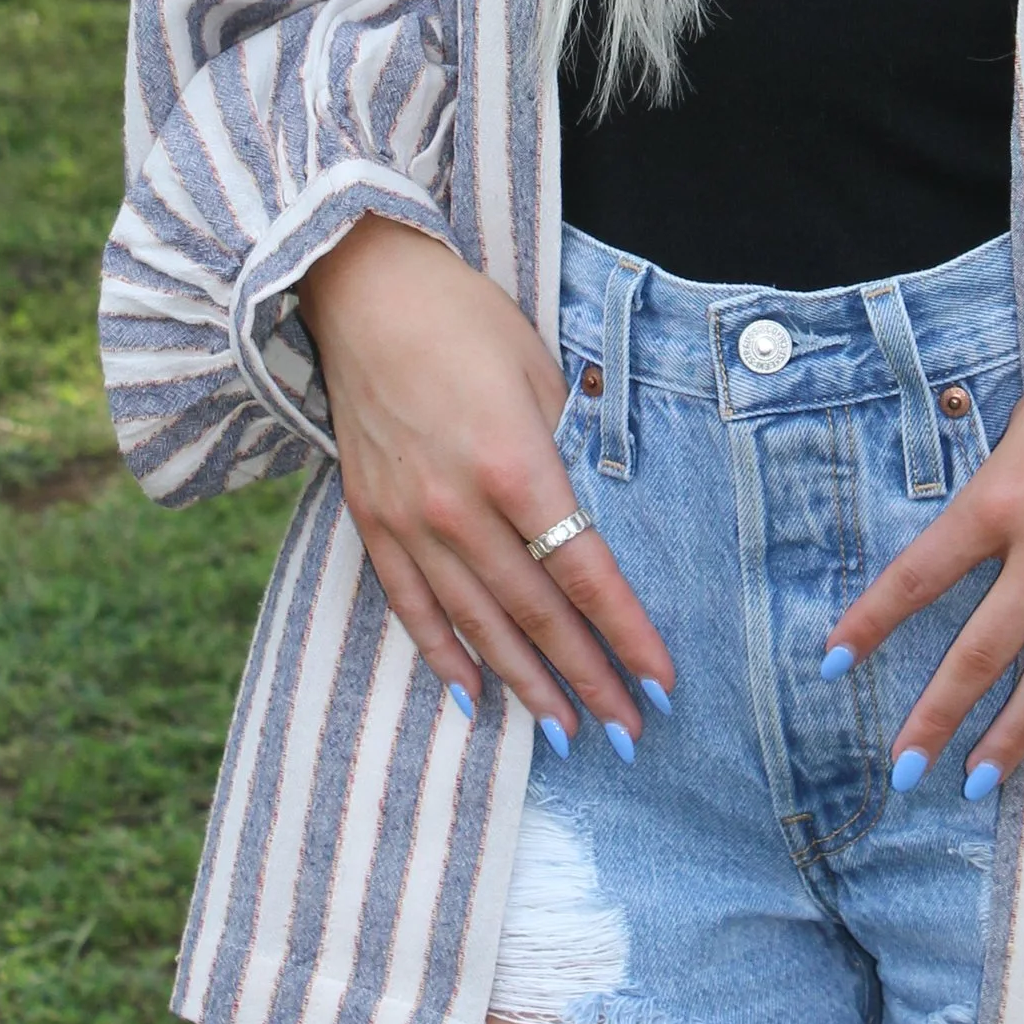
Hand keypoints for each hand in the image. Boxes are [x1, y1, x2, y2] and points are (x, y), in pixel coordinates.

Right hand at [297, 217, 674, 755]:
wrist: (361, 290)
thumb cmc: (465, 318)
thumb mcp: (541, 367)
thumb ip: (575, 440)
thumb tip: (607, 502)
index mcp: (515, 464)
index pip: (584, 571)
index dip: (626, 634)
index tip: (661, 681)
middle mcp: (459, 506)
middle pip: (535, 613)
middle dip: (586, 678)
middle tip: (627, 731)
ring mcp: (409, 519)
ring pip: (476, 624)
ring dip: (525, 684)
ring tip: (565, 734)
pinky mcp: (372, 520)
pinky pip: (411, 606)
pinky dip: (443, 656)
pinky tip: (473, 696)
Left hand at [825, 254, 1023, 800]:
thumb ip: (1001, 487)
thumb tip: (977, 538)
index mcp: (1003, 496)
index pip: (918, 574)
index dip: (871, 623)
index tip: (834, 663)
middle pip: (980, 648)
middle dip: (935, 713)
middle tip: (901, 767)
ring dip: (1010, 736)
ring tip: (975, 782)